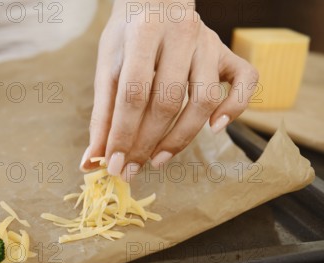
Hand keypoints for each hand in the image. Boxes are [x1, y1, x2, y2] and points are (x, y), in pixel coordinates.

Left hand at [80, 0, 258, 179]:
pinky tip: (215, 128)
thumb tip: (92, 160)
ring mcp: (209, 43)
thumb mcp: (107, 67)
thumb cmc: (128, 39)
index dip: (123, 133)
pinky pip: (246, 80)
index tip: (113, 164)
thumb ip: (101, 114)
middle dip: (146, 143)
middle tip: (131, 170)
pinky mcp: (227, 52)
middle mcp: (180, 34)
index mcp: (143, 33)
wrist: (156, 0)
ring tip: (158, 159)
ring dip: (181, 138)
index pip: (133, 92)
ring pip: (204, 99)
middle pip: (167, 100)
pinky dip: (235, 108)